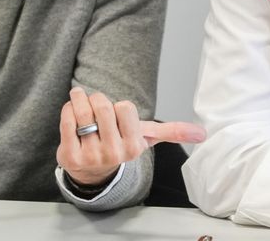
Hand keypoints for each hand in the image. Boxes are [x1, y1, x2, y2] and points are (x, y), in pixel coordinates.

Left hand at [56, 87, 205, 186]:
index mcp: (134, 146)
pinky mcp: (69, 156)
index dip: (119, 107)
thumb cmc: (120, 145)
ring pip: (83, 111)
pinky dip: (68, 109)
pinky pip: (66, 120)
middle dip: (98, 99)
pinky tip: (72, 113)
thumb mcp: (146, 138)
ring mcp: (91, 156)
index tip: (118, 115)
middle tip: (97, 106)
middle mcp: (114, 154)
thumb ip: (173, 132)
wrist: (91, 170)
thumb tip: (203, 134)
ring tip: (81, 101)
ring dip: (80, 99)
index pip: (125, 107)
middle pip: (103, 106)